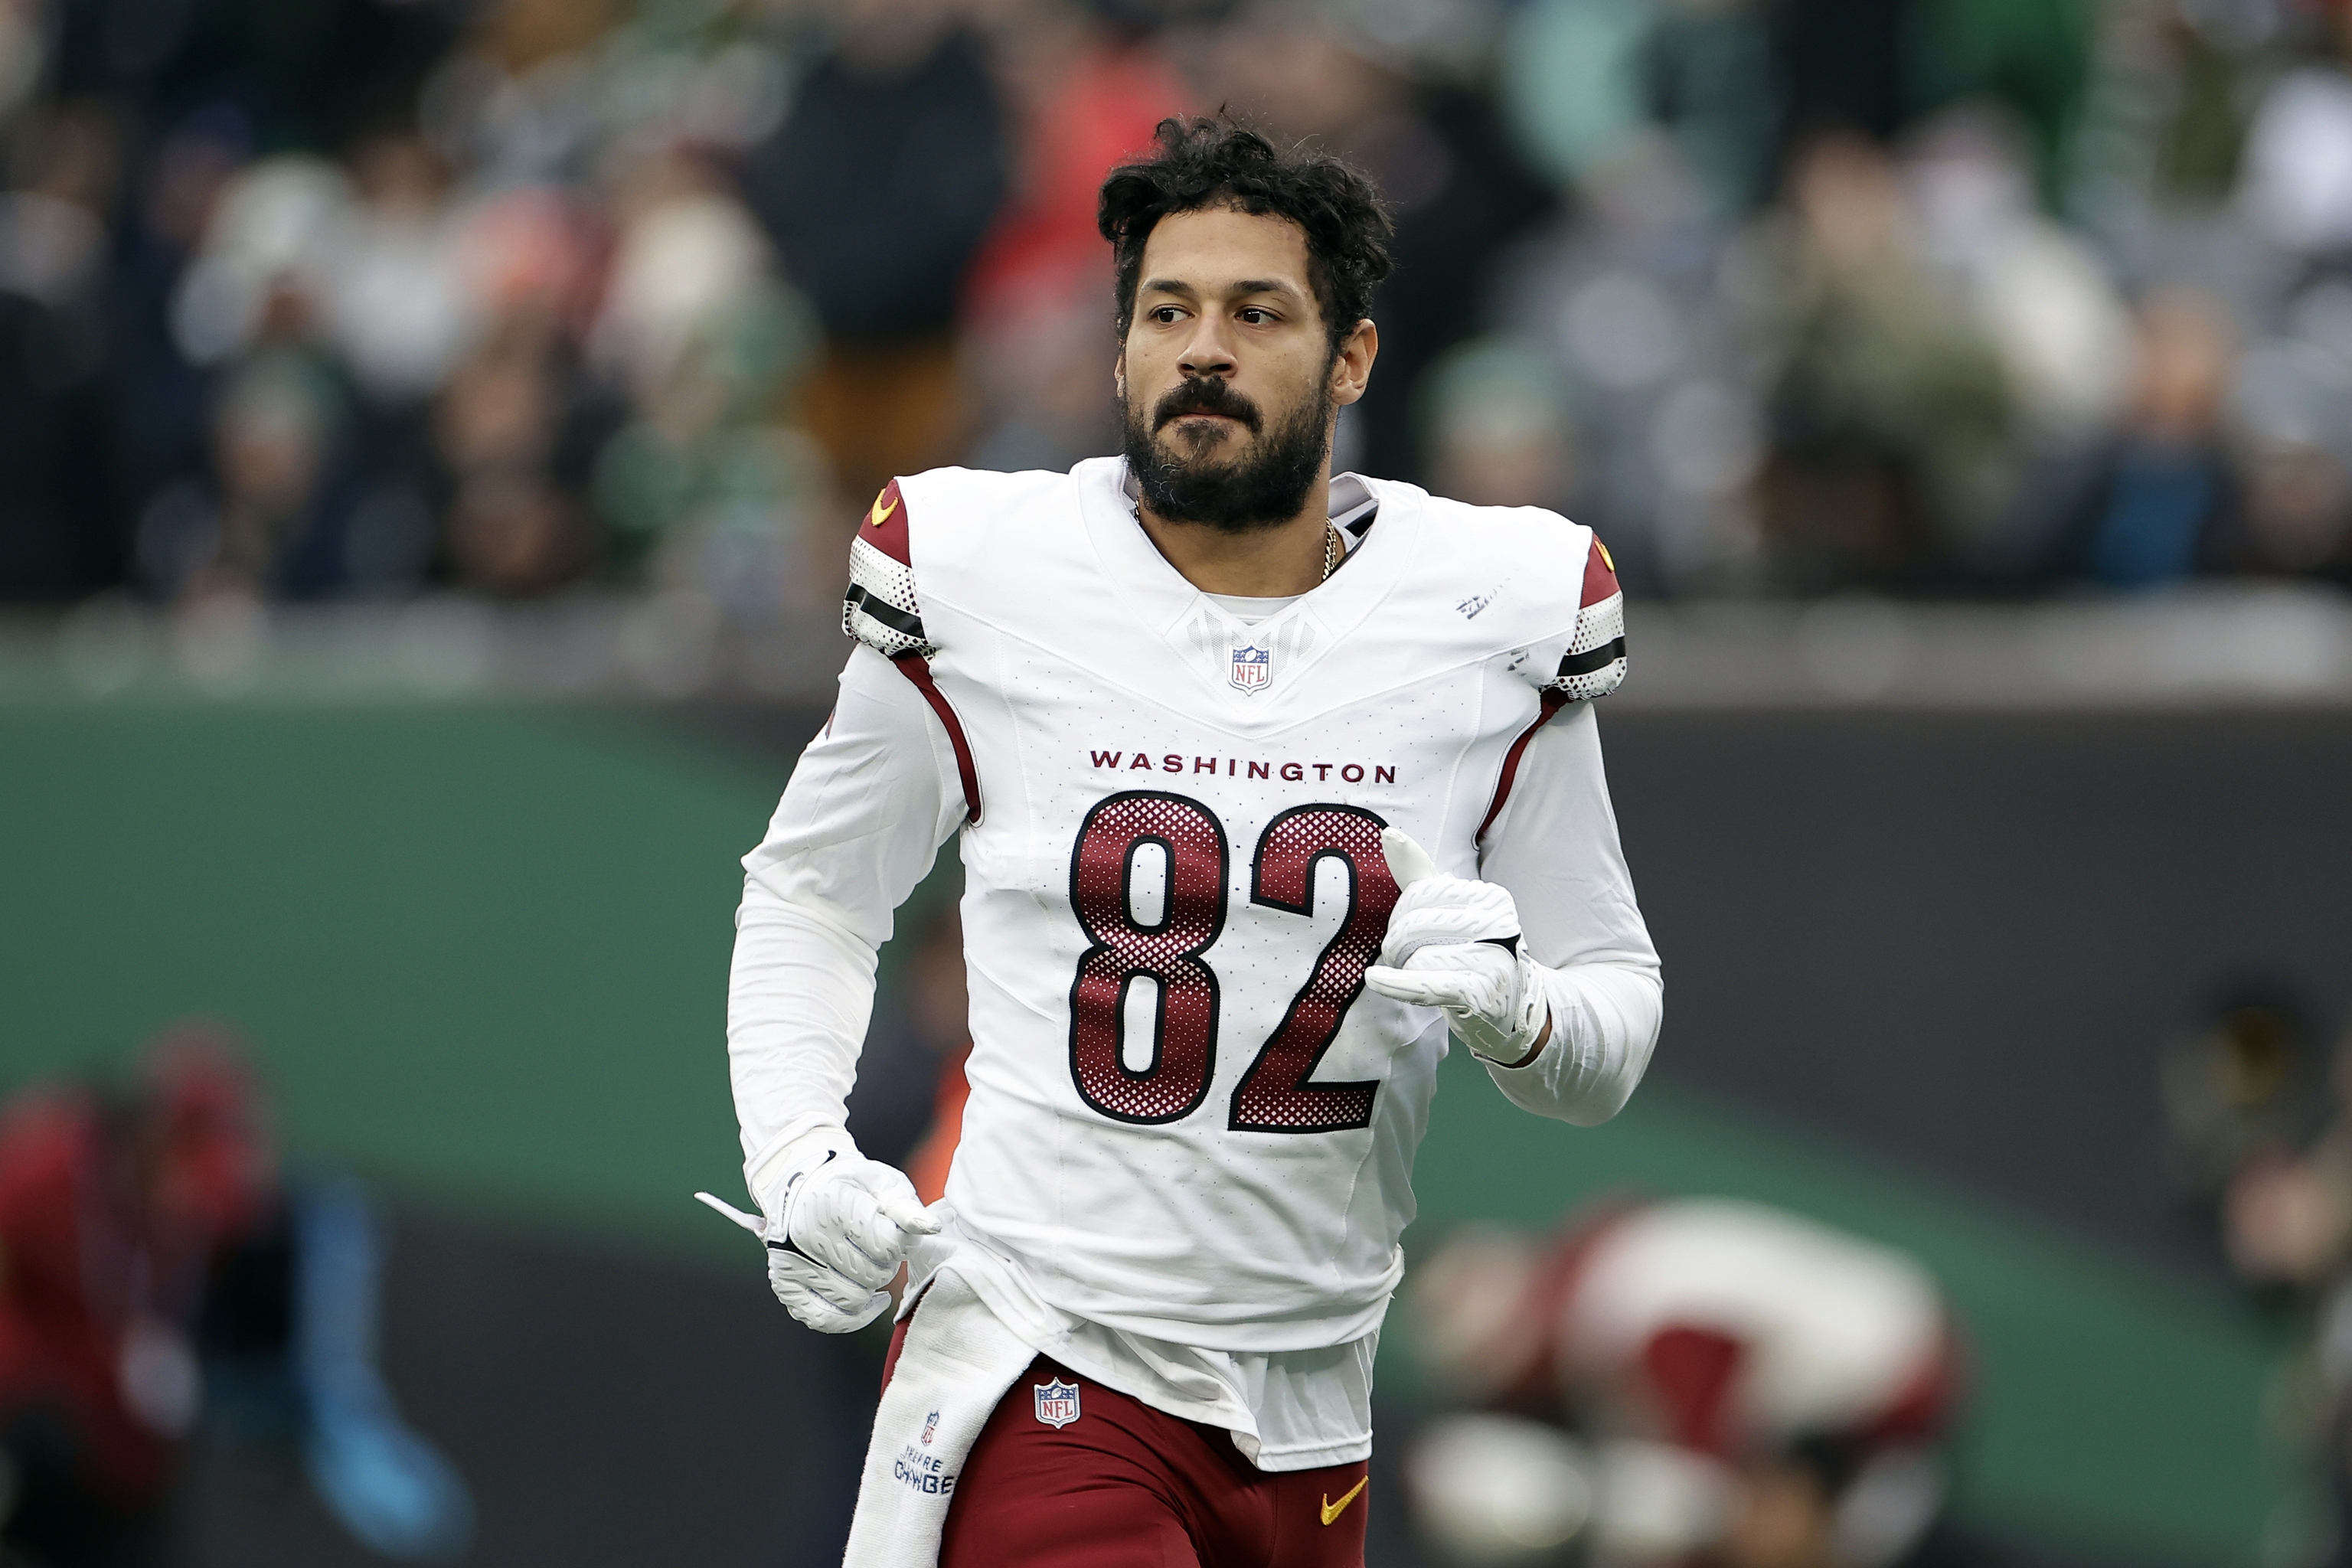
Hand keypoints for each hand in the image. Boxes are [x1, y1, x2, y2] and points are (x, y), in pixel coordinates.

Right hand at [702, 1147, 943, 1332]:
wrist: (799, 1183)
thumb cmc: (850, 1185)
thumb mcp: (882, 1182)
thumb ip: (907, 1207)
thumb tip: (932, 1227)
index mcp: (835, 1205)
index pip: (888, 1245)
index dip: (902, 1244)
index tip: (896, 1233)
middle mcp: (809, 1236)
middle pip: (872, 1274)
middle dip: (887, 1265)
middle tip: (881, 1248)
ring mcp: (795, 1263)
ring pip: (853, 1299)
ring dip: (871, 1288)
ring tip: (868, 1265)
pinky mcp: (786, 1284)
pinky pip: (823, 1319)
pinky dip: (850, 1318)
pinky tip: (866, 1301)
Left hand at [1362, 829, 1549, 1066]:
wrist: (1514, 1009)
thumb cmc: (1475, 953)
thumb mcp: (1454, 910)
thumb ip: (1421, 873)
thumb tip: (1389, 833)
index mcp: (1491, 897)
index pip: (1420, 892)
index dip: (1403, 914)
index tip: (1413, 932)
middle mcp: (1498, 925)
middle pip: (1413, 924)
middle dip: (1398, 943)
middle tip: (1408, 959)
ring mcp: (1493, 959)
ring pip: (1415, 956)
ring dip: (1404, 970)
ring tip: (1419, 977)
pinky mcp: (1481, 994)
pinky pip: (1425, 983)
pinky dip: (1395, 983)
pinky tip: (1376, 979)